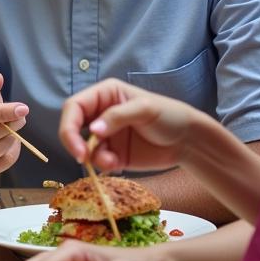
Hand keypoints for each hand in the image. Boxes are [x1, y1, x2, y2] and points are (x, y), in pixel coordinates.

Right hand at [58, 78, 198, 172]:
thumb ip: (117, 116)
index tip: (77, 145)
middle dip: (73, 143)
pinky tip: (116, 165)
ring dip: (92, 157)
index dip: (69, 125)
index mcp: (104, 95)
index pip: (74, 107)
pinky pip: (97, 161)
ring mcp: (106, 135)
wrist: (189, 141)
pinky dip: (102, 165)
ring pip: (83, 147)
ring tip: (111, 163)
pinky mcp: (113, 154)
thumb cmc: (169, 115)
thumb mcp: (145, 109)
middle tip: (81, 158)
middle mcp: (100, 114)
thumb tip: (93, 130)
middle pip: (72, 127)